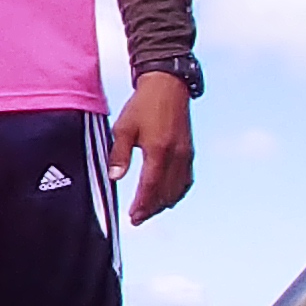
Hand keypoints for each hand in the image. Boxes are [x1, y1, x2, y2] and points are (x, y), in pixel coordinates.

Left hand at [111, 73, 193, 221]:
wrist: (168, 86)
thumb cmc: (142, 105)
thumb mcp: (123, 127)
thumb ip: (119, 154)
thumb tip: (115, 178)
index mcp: (159, 149)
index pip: (150, 185)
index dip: (142, 204)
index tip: (133, 217)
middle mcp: (177, 155)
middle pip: (166, 192)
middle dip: (152, 208)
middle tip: (137, 219)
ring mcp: (186, 153)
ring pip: (178, 188)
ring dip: (164, 202)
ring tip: (150, 211)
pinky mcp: (190, 150)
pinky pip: (186, 179)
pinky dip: (177, 191)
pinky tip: (168, 196)